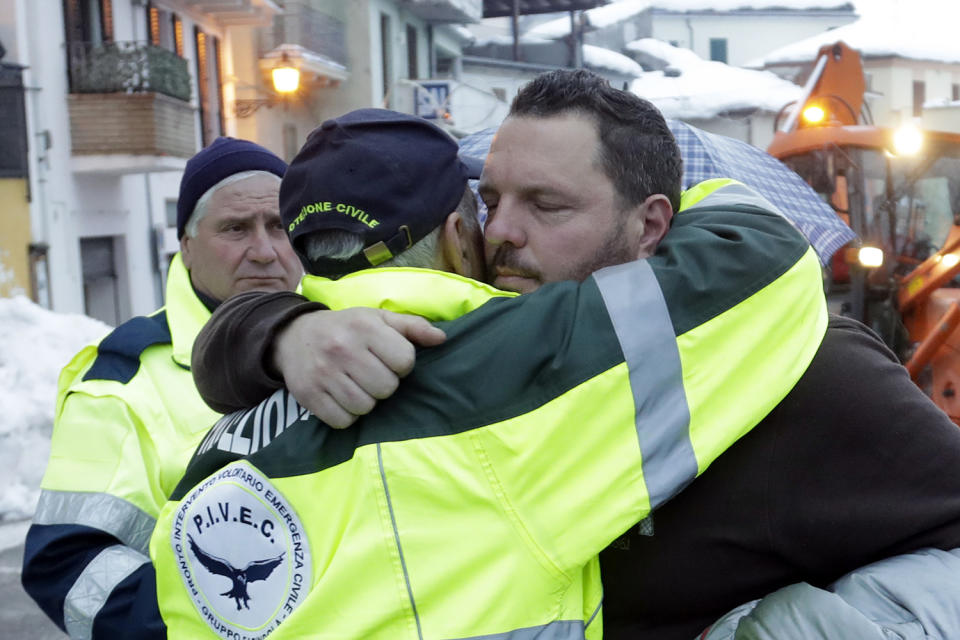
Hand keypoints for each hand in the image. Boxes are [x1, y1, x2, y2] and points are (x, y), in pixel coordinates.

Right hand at [272, 308, 445, 427]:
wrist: (293, 336)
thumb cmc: (346, 328)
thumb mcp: (378, 318)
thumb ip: (412, 327)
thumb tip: (442, 339)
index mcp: (364, 326)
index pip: (405, 360)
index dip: (401, 364)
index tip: (387, 359)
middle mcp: (342, 348)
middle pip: (387, 388)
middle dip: (384, 384)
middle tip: (371, 374)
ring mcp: (323, 373)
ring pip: (365, 407)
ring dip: (366, 401)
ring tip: (356, 385)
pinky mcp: (308, 394)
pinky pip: (343, 421)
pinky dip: (346, 415)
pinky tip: (341, 398)